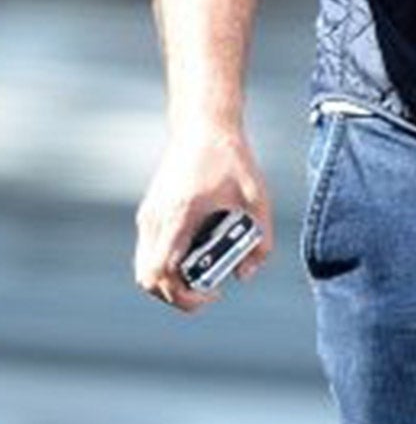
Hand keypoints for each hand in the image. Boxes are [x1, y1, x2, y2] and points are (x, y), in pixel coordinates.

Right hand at [133, 123, 272, 311]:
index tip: (210, 295)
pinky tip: (195, 257)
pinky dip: (166, 264)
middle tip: (207, 293)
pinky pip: (149, 252)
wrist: (203, 128)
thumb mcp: (258, 198)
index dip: (182, 295)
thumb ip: (261, 240)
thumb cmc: (232, 160)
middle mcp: (157, 218)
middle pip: (148, 277)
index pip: (162, 271)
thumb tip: (245, 276)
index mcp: (181, 214)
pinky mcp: (149, 213)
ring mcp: (149, 216)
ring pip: (144, 267)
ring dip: (169, 281)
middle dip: (175, 295)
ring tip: (203, 277)